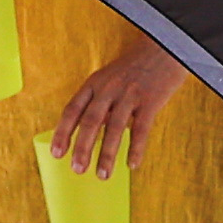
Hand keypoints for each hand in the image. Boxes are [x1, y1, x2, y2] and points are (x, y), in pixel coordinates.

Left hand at [49, 39, 191, 173]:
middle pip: (91, 121)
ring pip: (114, 128)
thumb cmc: (135, 67)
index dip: (63, 132)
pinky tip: (132, 164)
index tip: (57, 153)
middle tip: (77, 169)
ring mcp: (130, 94)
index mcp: (95, 83)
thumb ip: (101, 104)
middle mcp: (109, 88)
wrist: (165, 47)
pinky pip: (141, 129)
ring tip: (102, 175)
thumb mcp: (110, 78)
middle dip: (82, 147)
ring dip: (107, 154)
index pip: (72, 109)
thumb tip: (93, 133)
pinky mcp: (151, 100)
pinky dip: (136, 149)